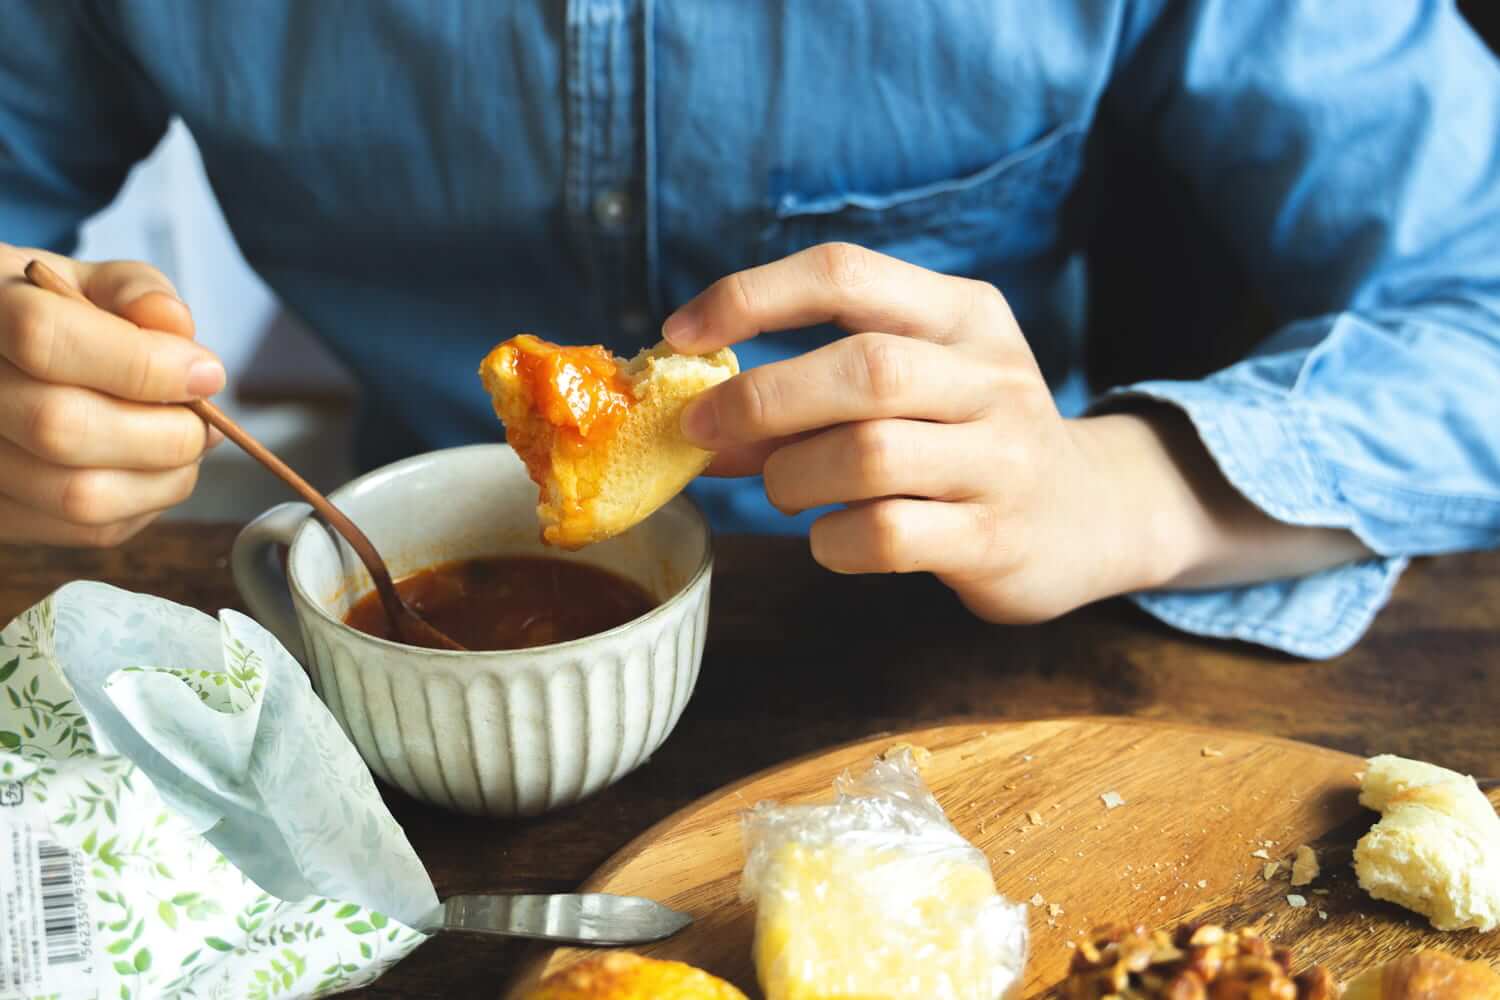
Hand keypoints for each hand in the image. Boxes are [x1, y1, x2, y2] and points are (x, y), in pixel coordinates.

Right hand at [0, 244, 223, 545]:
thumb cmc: (39, 316)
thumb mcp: (77, 280)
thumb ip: (132, 289)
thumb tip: (174, 324)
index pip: (45, 339)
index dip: (142, 363)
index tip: (205, 372)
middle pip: (61, 428)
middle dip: (164, 431)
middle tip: (203, 419)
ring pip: (78, 495)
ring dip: (164, 477)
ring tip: (184, 443)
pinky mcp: (1, 519)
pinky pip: (89, 530)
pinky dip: (145, 504)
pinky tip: (151, 469)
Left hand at [661, 243, 1368, 621]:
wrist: (1089, 516)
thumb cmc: (966, 440)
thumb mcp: (913, 385)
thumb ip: (817, 389)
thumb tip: (697, 413)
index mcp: (961, 314)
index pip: (844, 273)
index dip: (750, 296)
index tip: (679, 334)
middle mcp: (990, 376)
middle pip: (860, 367)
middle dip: (761, 399)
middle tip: (705, 432)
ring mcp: (1001, 459)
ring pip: (868, 455)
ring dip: (792, 477)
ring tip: (784, 490)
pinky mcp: (997, 537)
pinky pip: (888, 535)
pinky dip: (833, 540)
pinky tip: (831, 537)